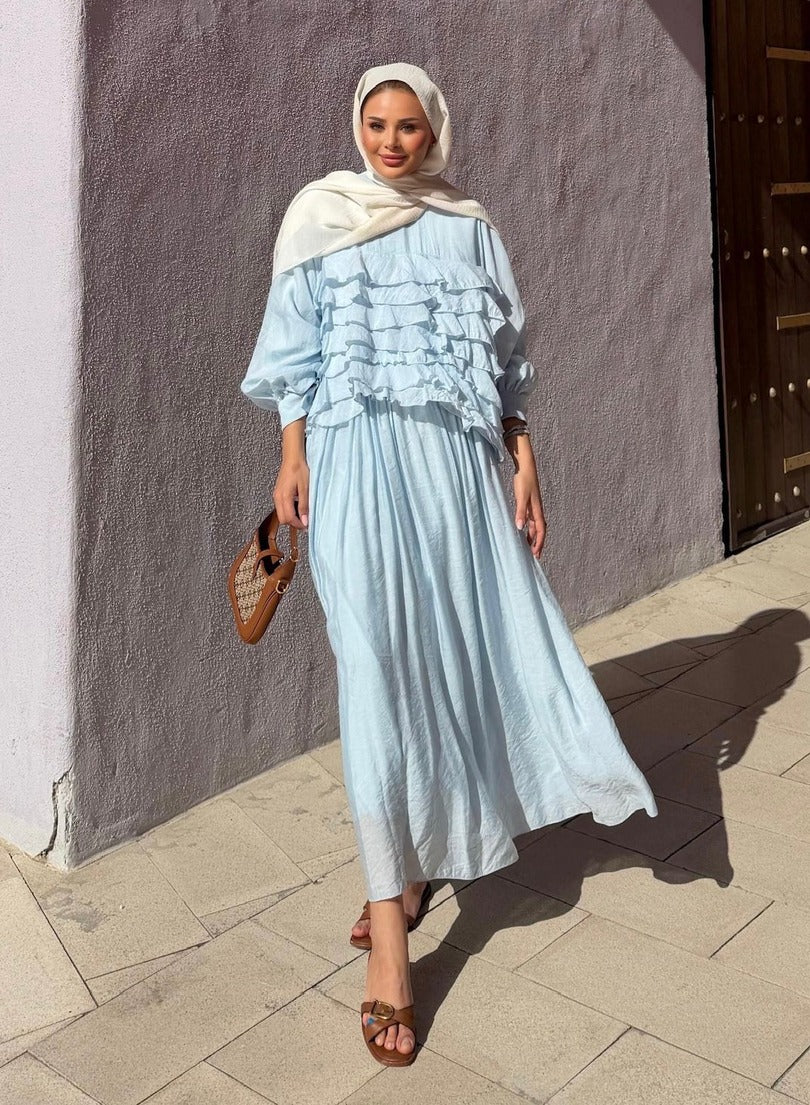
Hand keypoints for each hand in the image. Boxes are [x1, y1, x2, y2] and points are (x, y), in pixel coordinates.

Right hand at [273, 455, 308, 528]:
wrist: (292, 458)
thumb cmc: (299, 470)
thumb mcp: (305, 488)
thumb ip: (304, 506)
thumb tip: (305, 521)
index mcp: (284, 497)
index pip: (288, 518)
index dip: (298, 525)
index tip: (307, 526)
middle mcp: (277, 497)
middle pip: (283, 519)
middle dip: (294, 523)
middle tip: (305, 521)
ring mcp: (276, 495)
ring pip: (281, 514)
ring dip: (291, 517)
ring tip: (303, 514)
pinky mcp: (277, 493)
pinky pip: (281, 507)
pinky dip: (289, 511)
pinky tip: (297, 506)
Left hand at [508, 436, 545, 557]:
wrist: (526, 466)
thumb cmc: (524, 480)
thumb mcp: (521, 497)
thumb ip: (520, 512)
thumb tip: (519, 528)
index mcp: (537, 510)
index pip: (541, 531)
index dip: (539, 543)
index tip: (536, 554)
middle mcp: (537, 510)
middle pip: (539, 531)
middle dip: (537, 543)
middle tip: (534, 556)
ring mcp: (533, 507)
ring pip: (535, 526)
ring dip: (532, 537)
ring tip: (528, 547)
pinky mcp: (528, 503)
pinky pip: (530, 520)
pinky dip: (528, 528)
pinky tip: (522, 531)